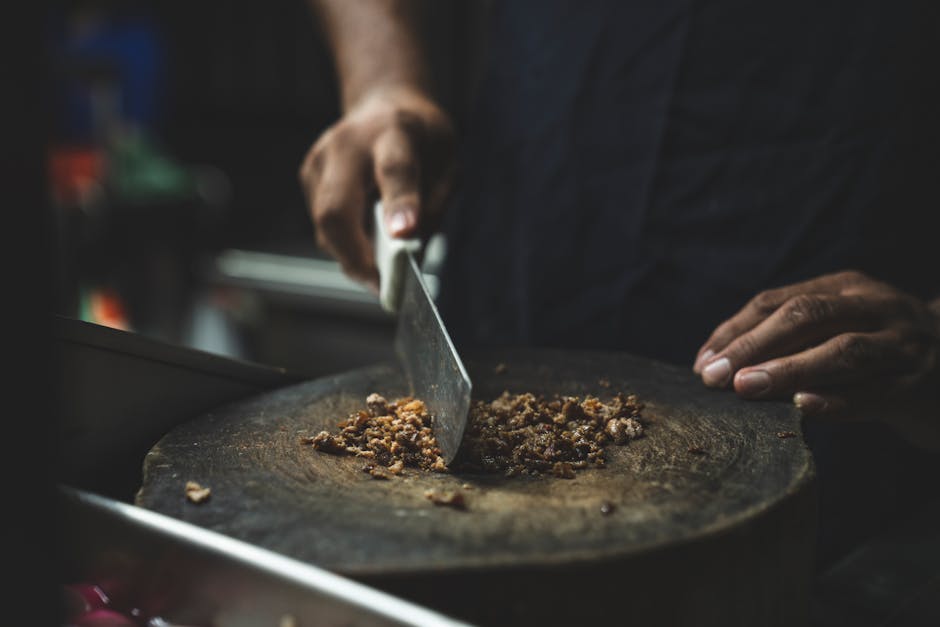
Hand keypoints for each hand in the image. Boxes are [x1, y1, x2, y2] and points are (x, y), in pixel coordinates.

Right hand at [298, 87, 455, 289]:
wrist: (384, 105)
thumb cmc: (423, 140)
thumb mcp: (448, 163)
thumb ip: (434, 204)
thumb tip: (409, 254)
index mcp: (395, 132)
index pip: (395, 171)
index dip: (400, 204)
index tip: (404, 235)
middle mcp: (347, 144)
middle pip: (337, 209)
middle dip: (356, 255)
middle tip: (380, 286)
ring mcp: (320, 160)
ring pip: (325, 225)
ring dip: (351, 256)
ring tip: (378, 274)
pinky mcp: (308, 177)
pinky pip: (324, 226)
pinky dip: (345, 245)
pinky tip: (365, 247)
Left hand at [692, 271, 939, 441]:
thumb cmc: (879, 352)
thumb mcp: (839, 329)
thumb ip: (792, 338)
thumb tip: (719, 364)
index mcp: (848, 287)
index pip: (778, 301)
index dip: (735, 330)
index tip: (702, 363)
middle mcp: (877, 307)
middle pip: (807, 316)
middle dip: (753, 345)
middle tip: (714, 376)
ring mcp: (902, 346)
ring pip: (842, 351)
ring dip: (788, 369)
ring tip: (746, 387)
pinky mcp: (917, 387)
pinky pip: (874, 393)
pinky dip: (836, 401)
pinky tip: (802, 406)